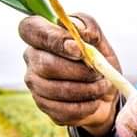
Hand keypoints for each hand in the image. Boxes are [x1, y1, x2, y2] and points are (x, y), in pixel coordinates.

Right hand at [19, 13, 121, 136]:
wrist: (106, 94)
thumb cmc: (99, 62)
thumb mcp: (100, 40)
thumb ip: (89, 27)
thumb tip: (78, 30)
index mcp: (41, 36)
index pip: (30, 29)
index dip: (53, 39)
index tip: (79, 49)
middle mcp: (32, 58)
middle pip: (46, 64)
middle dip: (79, 71)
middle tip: (98, 73)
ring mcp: (35, 84)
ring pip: (55, 89)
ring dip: (86, 89)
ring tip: (101, 86)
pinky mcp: (44, 106)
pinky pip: (62, 109)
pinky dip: (85, 106)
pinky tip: (94, 101)